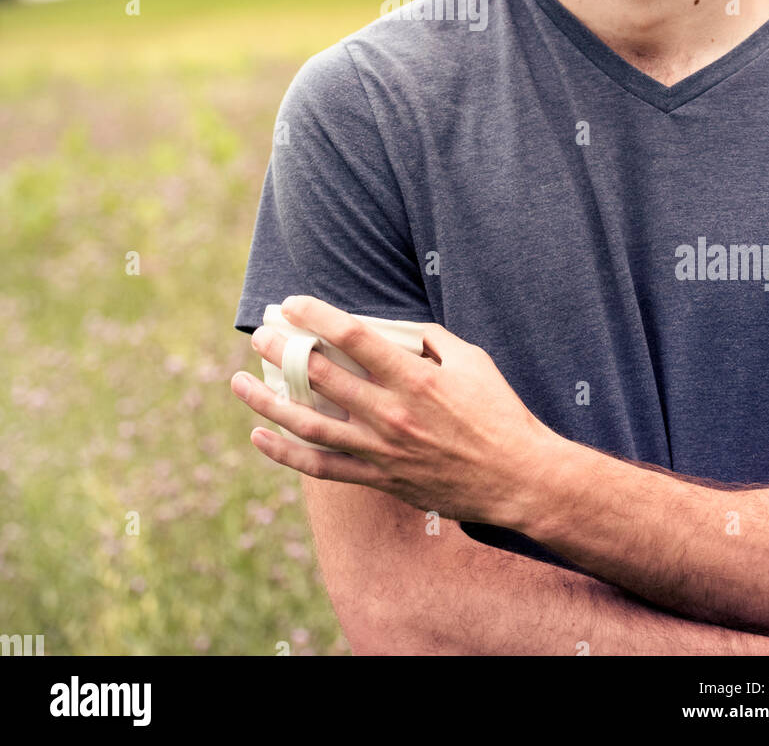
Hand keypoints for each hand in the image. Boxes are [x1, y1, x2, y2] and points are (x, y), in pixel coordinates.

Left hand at [230, 295, 558, 526]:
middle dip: (283, 349)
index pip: (352, 336)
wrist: (518, 478)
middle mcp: (391, 413)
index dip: (316, 315)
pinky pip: (321, 469)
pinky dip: (285, 454)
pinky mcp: (379, 479)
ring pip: (308, 425)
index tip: (291, 302)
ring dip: (268, 401)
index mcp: (414, 376)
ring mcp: (381, 450)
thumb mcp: (471, 360)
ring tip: (238, 383)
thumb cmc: (499, 413)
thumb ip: (430, 338)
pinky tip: (260, 436)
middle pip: (320, 375)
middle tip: (260, 333)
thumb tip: (392, 326)